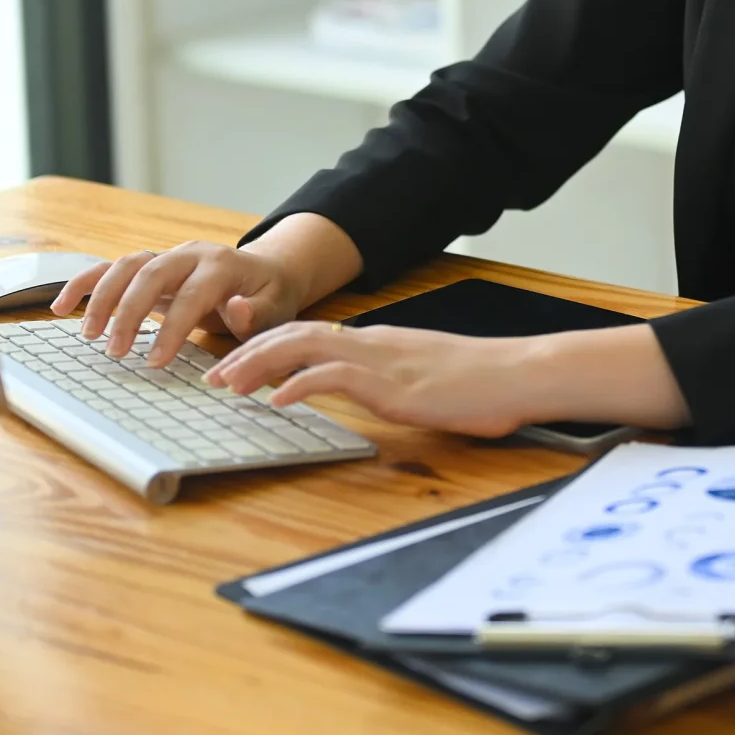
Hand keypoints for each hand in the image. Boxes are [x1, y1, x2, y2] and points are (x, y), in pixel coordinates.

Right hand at [49, 241, 324, 367]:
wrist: (267, 273)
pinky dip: (85, 283)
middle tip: (115, 352)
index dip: (172, 328)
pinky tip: (61, 306)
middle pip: (151, 274)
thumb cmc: (270, 298)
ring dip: (102, 297)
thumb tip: (234, 308)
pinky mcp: (151, 265)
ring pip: (126, 266)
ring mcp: (167, 256)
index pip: (192, 295)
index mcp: (222, 265)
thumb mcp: (275, 309)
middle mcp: (190, 254)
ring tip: (88, 336)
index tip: (154, 362)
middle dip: (129, 312)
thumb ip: (255, 313)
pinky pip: (112, 268)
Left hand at [203, 322, 542, 436]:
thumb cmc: (483, 384)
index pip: (310, 334)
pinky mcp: (393, 384)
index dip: (268, 346)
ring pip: (305, 347)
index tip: (237, 364)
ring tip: (228, 384)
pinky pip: (335, 376)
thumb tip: (374, 394)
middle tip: (214, 374)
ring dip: (260, 364)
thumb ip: (393, 382)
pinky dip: (301, 383)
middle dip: (249, 352)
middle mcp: (372, 344)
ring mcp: (381, 361)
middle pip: (295, 334)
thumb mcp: (426, 380)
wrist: (520, 374)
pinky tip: (279, 399)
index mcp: (378, 343)